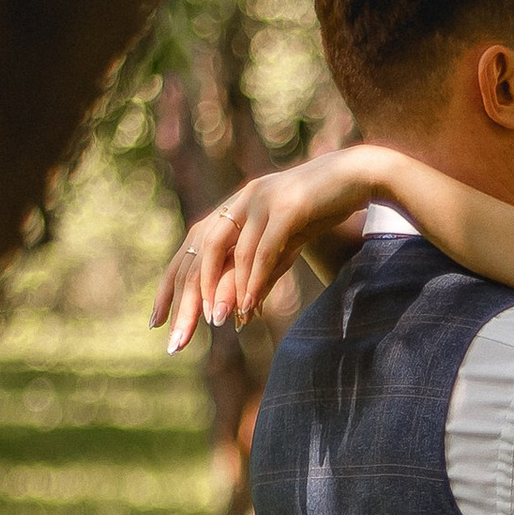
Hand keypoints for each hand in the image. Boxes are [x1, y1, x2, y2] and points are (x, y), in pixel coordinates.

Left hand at [153, 159, 369, 352]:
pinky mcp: (288, 206)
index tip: (155, 323)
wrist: (357, 175)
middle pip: (199, 253)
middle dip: (186, 298)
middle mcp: (240, 201)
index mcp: (234, 209)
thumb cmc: (320, 212)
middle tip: (176, 339)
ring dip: (219, 290)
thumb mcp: (284, 245)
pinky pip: (263, 248)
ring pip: (229, 251)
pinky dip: (254, 279)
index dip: (170, 286)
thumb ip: (260, 273)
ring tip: (214, 323)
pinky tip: (248, 307)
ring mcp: (262, 200)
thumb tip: (241, 313)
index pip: (190, 249)